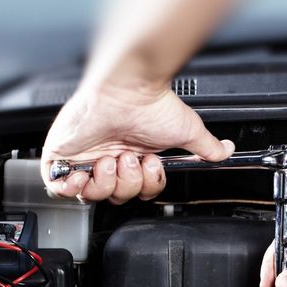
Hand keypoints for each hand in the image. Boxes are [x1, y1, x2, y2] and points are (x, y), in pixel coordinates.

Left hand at [41, 84, 233, 203]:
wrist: (126, 89)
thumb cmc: (152, 105)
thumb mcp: (188, 131)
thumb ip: (207, 147)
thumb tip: (226, 151)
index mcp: (135, 157)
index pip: (139, 192)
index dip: (146, 187)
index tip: (151, 164)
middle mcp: (111, 159)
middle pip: (116, 198)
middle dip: (127, 183)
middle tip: (131, 159)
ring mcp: (85, 158)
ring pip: (91, 196)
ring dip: (105, 182)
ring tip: (110, 158)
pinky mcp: (61, 155)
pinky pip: (60, 188)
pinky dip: (72, 188)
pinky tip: (86, 173)